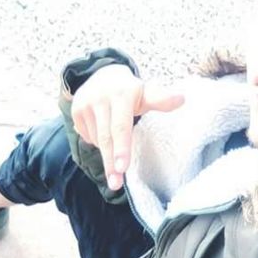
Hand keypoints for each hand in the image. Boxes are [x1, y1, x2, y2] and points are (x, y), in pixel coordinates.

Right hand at [71, 64, 184, 189]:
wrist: (102, 74)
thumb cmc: (129, 91)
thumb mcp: (146, 93)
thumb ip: (161, 99)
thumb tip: (182, 99)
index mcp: (122, 94)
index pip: (121, 127)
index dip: (122, 148)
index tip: (123, 169)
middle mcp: (101, 98)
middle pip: (106, 138)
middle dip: (111, 163)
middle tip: (115, 183)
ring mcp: (85, 104)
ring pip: (97, 139)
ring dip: (107, 151)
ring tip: (116, 149)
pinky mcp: (75, 111)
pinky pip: (87, 136)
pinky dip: (96, 142)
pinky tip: (104, 135)